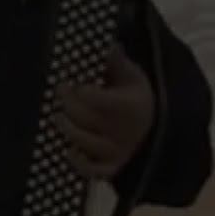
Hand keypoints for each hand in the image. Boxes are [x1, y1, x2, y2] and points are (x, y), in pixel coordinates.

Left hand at [54, 46, 154, 180]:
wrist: (157, 131)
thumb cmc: (138, 99)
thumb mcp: (134, 77)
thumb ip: (118, 62)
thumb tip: (108, 44)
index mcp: (130, 106)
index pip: (98, 100)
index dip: (81, 91)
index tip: (70, 81)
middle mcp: (123, 131)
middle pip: (85, 118)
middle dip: (67, 103)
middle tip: (59, 90)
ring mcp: (117, 151)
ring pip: (84, 142)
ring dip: (66, 128)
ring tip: (57, 116)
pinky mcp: (113, 167)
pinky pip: (93, 171)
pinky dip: (79, 163)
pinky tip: (69, 150)